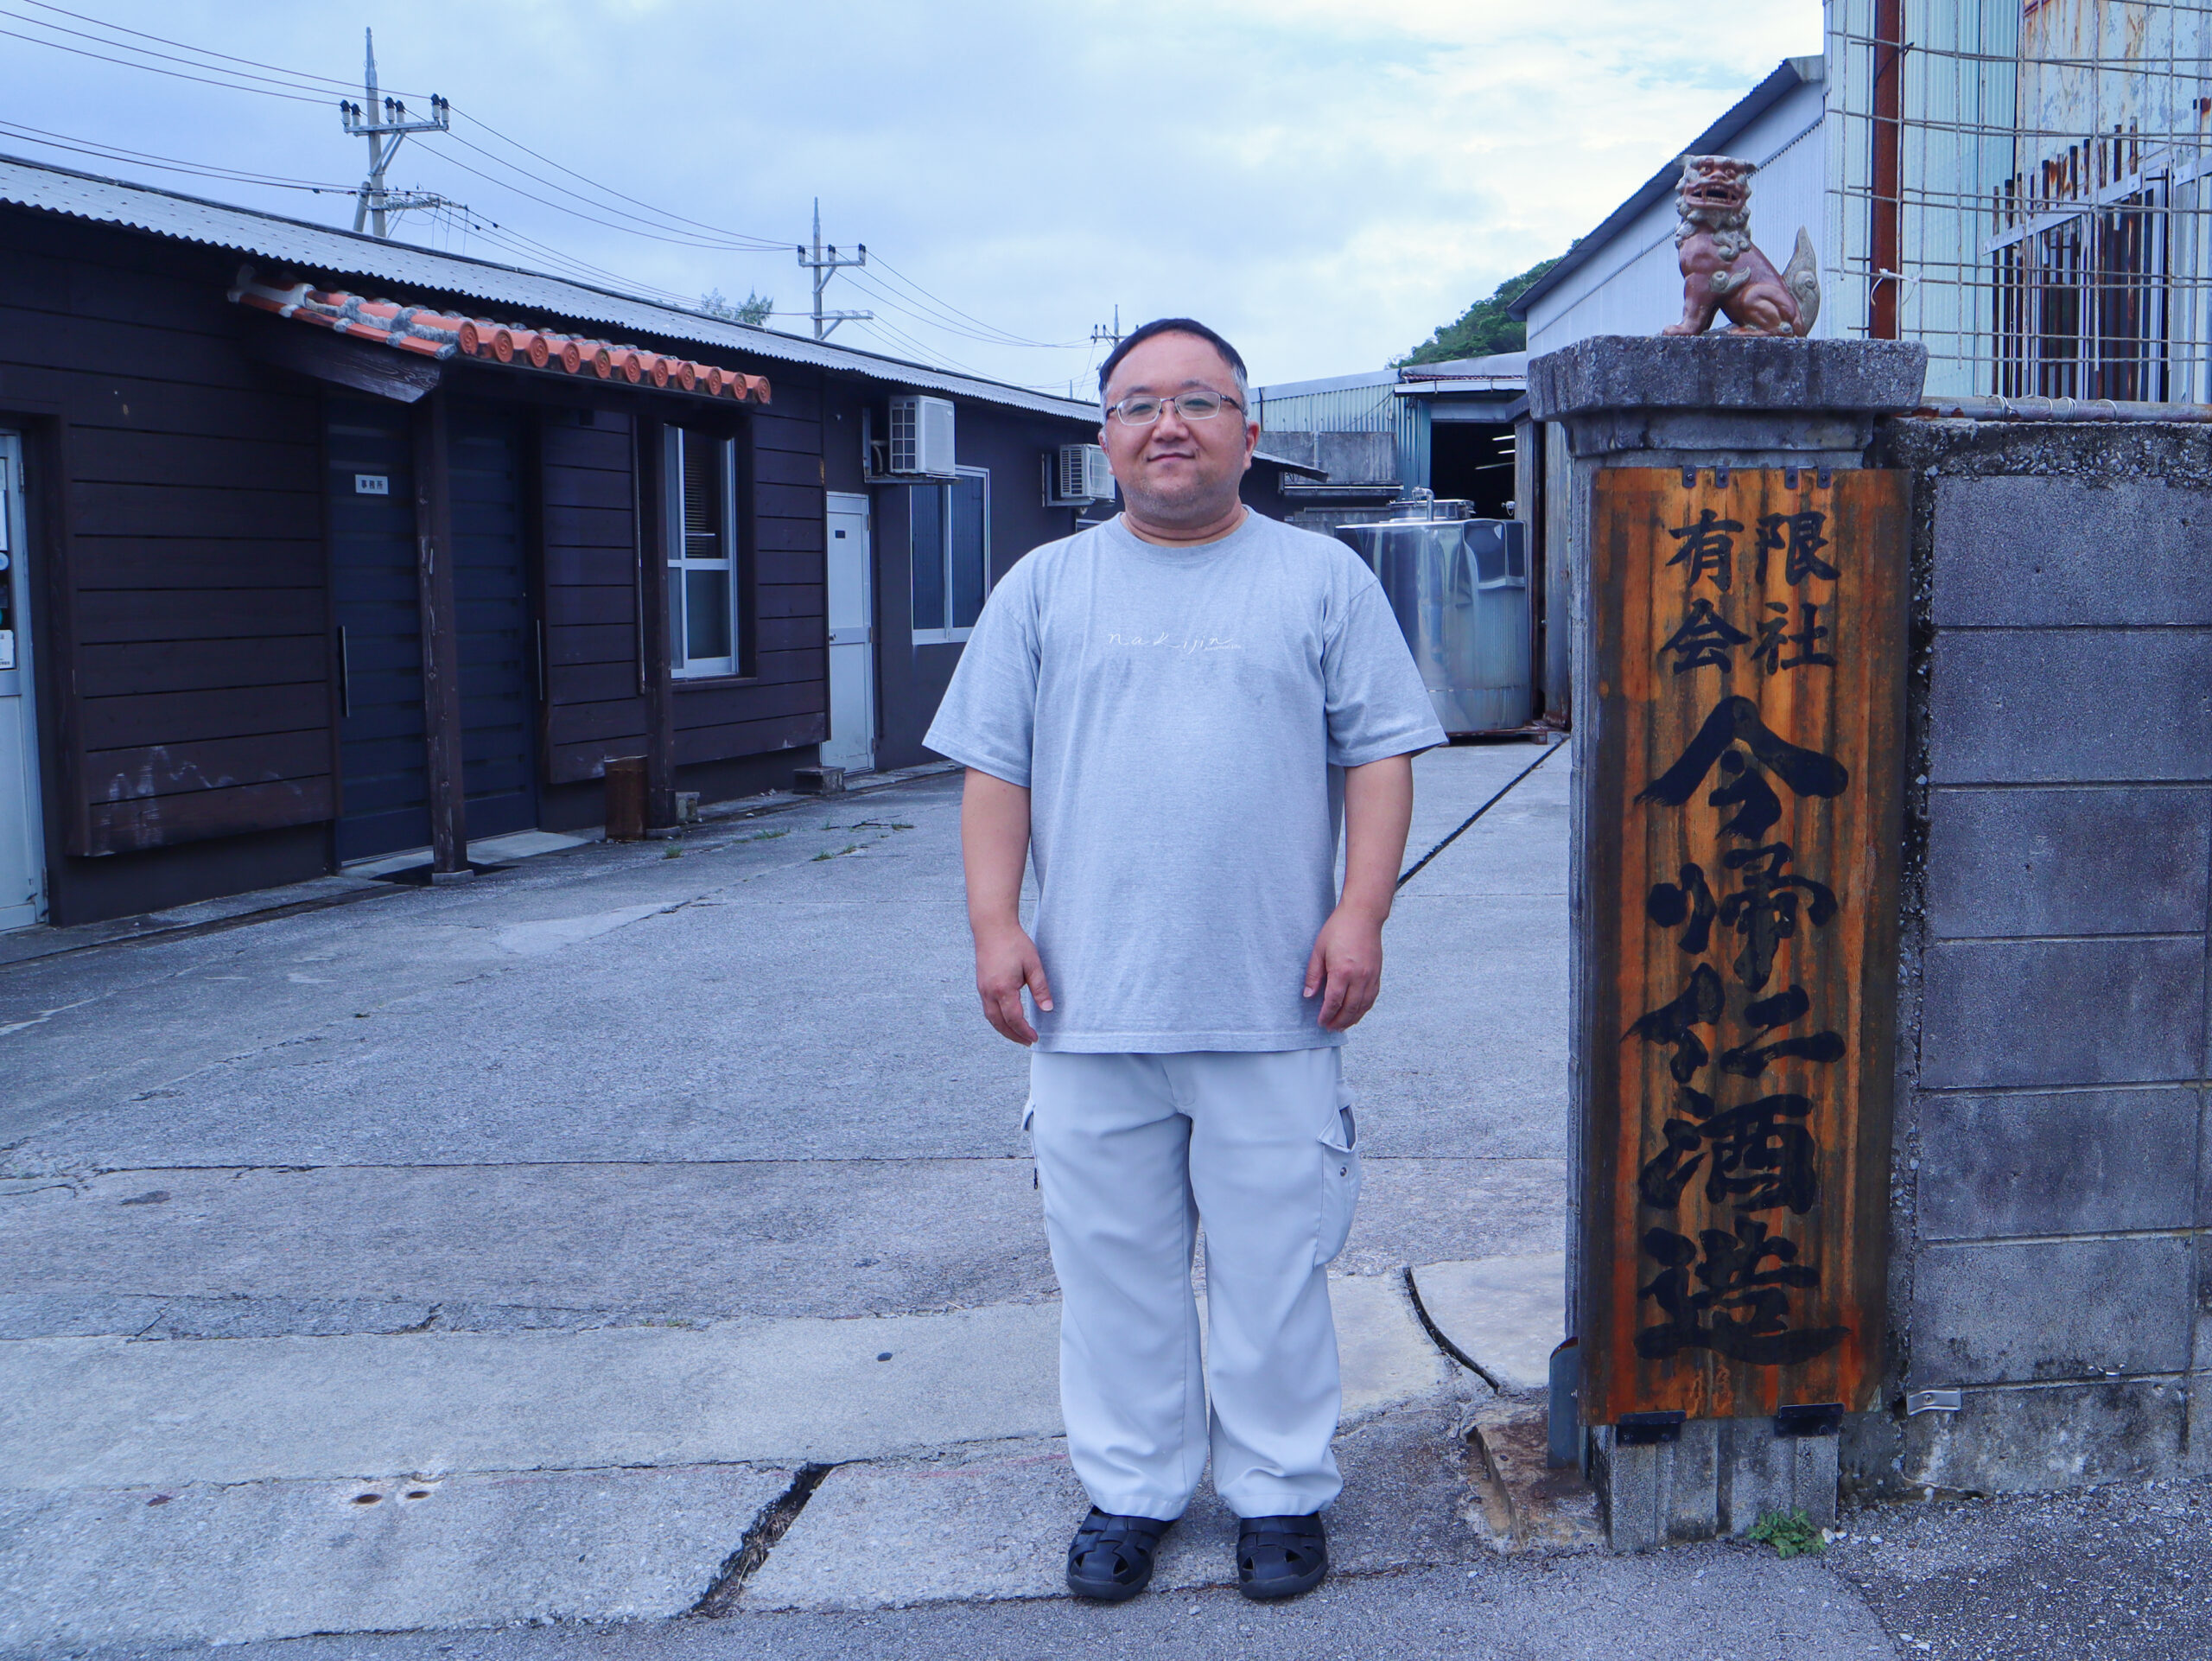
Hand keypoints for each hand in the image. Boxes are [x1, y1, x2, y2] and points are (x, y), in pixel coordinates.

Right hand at [974, 919, 1053, 1045]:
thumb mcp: (1033, 965)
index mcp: (1003, 989)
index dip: (1024, 1031)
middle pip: (1000, 1023)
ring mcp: (982, 989)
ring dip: (1004, 1030)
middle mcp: (989, 992)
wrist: (992, 928)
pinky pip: (988, 1009)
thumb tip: (1047, 1009)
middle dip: (1013, 1036)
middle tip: (1027, 1042)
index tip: (1034, 1037)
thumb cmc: (1013, 943)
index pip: (1014, 1019)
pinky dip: (997, 1019)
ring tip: (1017, 1035)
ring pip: (991, 1018)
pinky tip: (1006, 1019)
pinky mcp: (981, 985)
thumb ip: (1041, 989)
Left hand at [1304, 906, 1383, 1030]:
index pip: (1334, 1002)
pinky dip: (1364, 1009)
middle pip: (1350, 1009)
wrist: (1363, 915)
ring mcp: (1371, 977)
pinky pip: (1372, 998)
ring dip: (1352, 1019)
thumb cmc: (1338, 929)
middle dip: (1339, 1022)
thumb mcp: (1318, 950)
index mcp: (1342, 972)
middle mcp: (1359, 977)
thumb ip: (1314, 975)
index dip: (1327, 1015)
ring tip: (1342, 1026)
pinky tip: (1356, 1013)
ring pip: (1363, 1006)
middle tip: (1330, 1028)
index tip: (1321, 1022)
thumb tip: (1309, 995)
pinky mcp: (1377, 974)